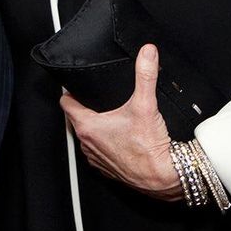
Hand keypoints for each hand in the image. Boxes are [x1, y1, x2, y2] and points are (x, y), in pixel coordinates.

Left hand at [60, 44, 181, 200]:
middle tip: (97, 98)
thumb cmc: (150, 148)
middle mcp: (87, 145)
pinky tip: (120, 137)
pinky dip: (105, 143)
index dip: (70, 91)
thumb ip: (145, 74)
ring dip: (95, 127)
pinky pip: (99, 151)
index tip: (76, 86)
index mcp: (88, 127)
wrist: (164, 177)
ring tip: (109, 116)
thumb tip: (147, 53)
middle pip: (76, 119)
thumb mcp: (146, 104)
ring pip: (87, 137)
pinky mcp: (107, 168)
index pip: (66, 103)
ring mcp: (96, 158)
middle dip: (84, 108)